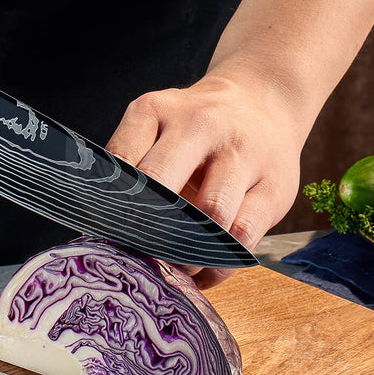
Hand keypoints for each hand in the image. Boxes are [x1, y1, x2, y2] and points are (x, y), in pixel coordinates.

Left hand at [106, 71, 306, 287]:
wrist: (263, 102)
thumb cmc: (195, 130)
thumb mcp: (156, 127)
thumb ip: (130, 166)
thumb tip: (98, 230)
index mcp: (158, 111)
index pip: (121, 163)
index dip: (108, 207)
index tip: (102, 237)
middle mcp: (201, 125)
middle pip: (161, 184)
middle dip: (143, 230)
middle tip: (133, 260)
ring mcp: (243, 155)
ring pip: (211, 214)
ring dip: (185, 253)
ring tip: (171, 270)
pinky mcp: (275, 188)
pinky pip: (243, 237)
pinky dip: (218, 265)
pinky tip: (202, 272)